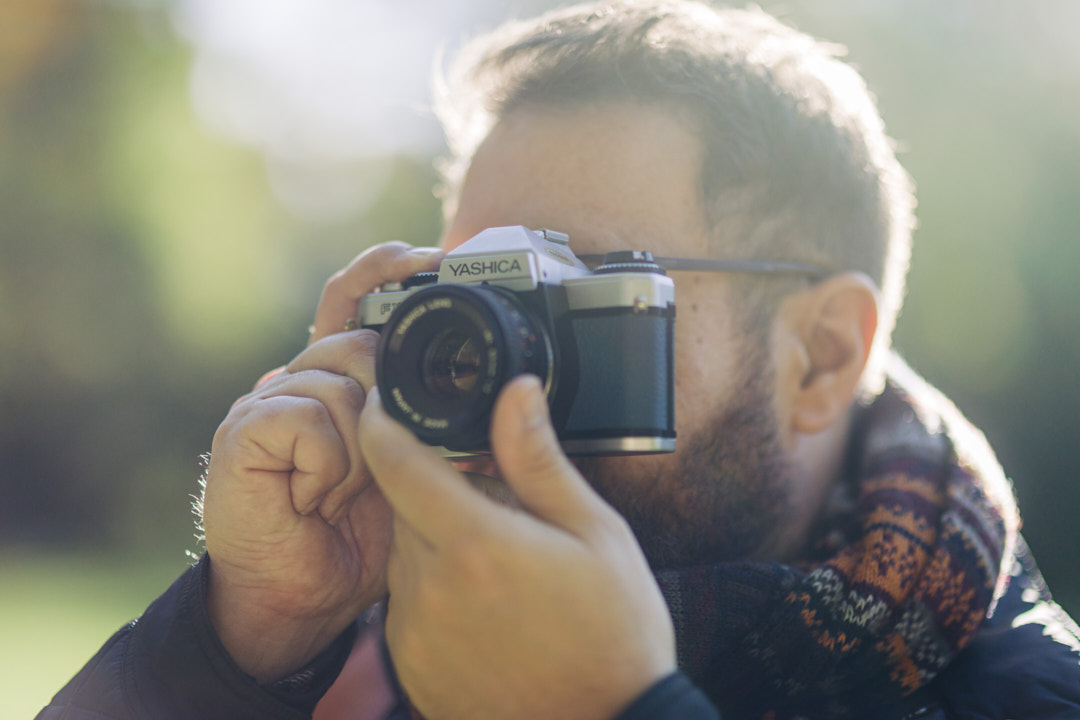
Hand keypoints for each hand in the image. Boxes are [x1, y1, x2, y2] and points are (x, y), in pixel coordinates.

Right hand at [201, 243, 442, 681]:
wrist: (302, 599)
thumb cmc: (359, 537)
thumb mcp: (415, 471)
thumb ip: (433, 424)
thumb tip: (493, 391)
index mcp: (336, 382)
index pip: (352, 303)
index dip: (383, 272)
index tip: (429, 256)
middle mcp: (299, 380)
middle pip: (354, 341)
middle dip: (385, 398)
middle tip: (378, 463)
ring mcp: (266, 400)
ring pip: (337, 379)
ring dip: (359, 446)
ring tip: (342, 492)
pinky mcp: (242, 429)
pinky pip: (307, 415)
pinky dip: (327, 463)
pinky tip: (315, 496)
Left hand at [359, 375, 675, 719]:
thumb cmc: (613, 635)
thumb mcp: (594, 533)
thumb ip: (538, 460)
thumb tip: (515, 393)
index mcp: (475, 543)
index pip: (395, 461)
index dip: (381, 421)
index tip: (386, 403)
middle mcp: (430, 588)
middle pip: (403, 506)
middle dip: (439, 491)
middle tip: (499, 508)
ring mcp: (414, 633)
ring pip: (405, 553)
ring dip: (438, 541)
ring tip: (504, 567)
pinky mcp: (411, 667)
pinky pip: (406, 603)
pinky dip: (435, 589)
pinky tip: (488, 609)